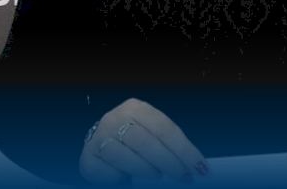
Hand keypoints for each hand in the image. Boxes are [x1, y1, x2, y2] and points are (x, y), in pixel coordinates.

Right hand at [79, 98, 208, 183]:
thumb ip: (168, 146)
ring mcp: (98, 137)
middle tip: (183, 177)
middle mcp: (114, 118)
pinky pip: (106, 172)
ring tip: (157, 177)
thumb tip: (195, 167)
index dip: (185, 150)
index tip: (200, 168)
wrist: (102, 144)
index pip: (165, 129)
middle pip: (146, 142)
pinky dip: (120, 178)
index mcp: (136, 108)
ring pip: (125, 156)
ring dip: (145, 170)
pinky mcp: (87, 158)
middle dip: (169, 162)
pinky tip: (126, 178)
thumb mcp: (152, 135)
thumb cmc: (136, 141)